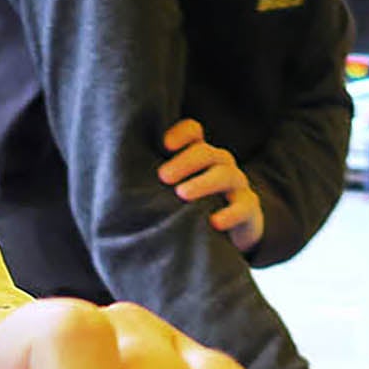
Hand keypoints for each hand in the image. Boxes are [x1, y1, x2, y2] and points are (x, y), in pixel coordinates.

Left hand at [159, 118, 263, 252]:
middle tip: (163, 176)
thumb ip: (159, 181)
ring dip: (203, 183)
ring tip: (182, 194)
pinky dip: (230, 214)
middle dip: (186, 161)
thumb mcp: (174, 192)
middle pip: (208, 152)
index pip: (193, 133)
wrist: (229, 236)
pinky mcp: (249, 210)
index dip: (181, 134)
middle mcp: (221, 165)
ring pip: (227, 175)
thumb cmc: (192, 209)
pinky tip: (214, 222)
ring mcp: (237, 186)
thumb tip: (119, 181)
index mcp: (201, 157)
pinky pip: (244, 207)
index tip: (164, 145)